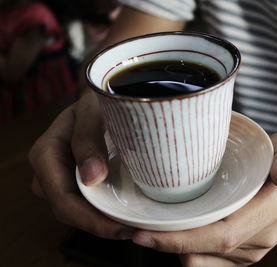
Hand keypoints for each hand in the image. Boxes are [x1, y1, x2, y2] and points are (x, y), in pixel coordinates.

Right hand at [29, 92, 135, 238]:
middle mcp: (48, 172)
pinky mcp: (75, 182)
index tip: (123, 228)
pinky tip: (127, 216)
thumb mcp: (93, 110)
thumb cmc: (96, 101)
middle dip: (100, 226)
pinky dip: (104, 213)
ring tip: (135, 227)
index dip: (92, 220)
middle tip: (135, 232)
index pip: (64, 199)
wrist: (100, 99)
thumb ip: (88, 138)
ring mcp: (60, 179)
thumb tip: (91, 178)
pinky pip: (86, 204)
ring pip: (77, 213)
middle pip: (68, 212)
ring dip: (103, 223)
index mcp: (46, 154)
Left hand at [129, 132, 276, 265]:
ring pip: (201, 260)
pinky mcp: (242, 255)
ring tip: (143, 228)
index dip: (182, 239)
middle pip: (205, 252)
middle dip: (164, 245)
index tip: (145, 233)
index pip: (222, 236)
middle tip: (129, 229)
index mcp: (269, 214)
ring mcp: (250, 252)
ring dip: (170, 249)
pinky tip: (167, 233)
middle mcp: (258, 240)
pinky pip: (206, 261)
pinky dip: (183, 250)